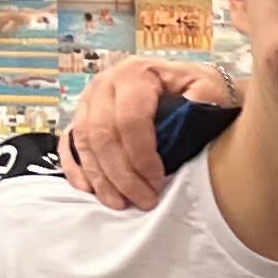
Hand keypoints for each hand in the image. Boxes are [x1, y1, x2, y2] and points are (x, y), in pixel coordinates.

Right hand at [60, 55, 232, 209]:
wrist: (185, 83)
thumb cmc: (197, 90)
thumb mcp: (208, 89)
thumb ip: (201, 103)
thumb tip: (190, 119)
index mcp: (136, 73)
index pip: (130, 120)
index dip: (142, 156)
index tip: (158, 181)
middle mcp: (105, 83)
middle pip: (103, 135)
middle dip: (122, 175)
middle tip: (144, 200)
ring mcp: (89, 99)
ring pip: (85, 143)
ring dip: (101, 178)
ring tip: (120, 204)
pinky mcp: (81, 116)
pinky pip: (69, 143)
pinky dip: (75, 168)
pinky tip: (88, 189)